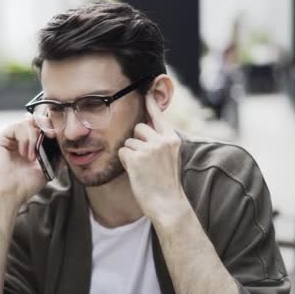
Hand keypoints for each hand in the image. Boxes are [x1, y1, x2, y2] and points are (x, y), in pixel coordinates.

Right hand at [0, 116, 47, 206]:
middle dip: (45, 126)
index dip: (50, 126)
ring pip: (27, 122)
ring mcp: (8, 138)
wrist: (12, 194)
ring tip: (32, 156)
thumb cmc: (26, 184)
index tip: (56, 135)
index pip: (40, 125)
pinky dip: (25, 139)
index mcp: (28, 143)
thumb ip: (56, 153)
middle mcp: (17, 138)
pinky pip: (16, 127)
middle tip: (50, 136)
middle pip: (34, 120)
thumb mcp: (48, 166)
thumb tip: (67, 143)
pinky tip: (24, 153)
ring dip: (34, 138)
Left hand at [118, 93, 187, 218]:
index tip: (146, 89)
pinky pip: (122, 152)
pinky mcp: (136, 159)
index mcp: (172, 139)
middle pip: (138, 128)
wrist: (168, 204)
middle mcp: (162, 141)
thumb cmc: (166, 183)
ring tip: (143, 169)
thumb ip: (160, 142)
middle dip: (136, 141)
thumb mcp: (170, 158)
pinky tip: (136, 173)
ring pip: (128, 142)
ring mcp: (149, 149)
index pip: (159, 116)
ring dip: (131, 154)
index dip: (151, 103)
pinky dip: (125, 162)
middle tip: (145, 160)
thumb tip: (144, 128)